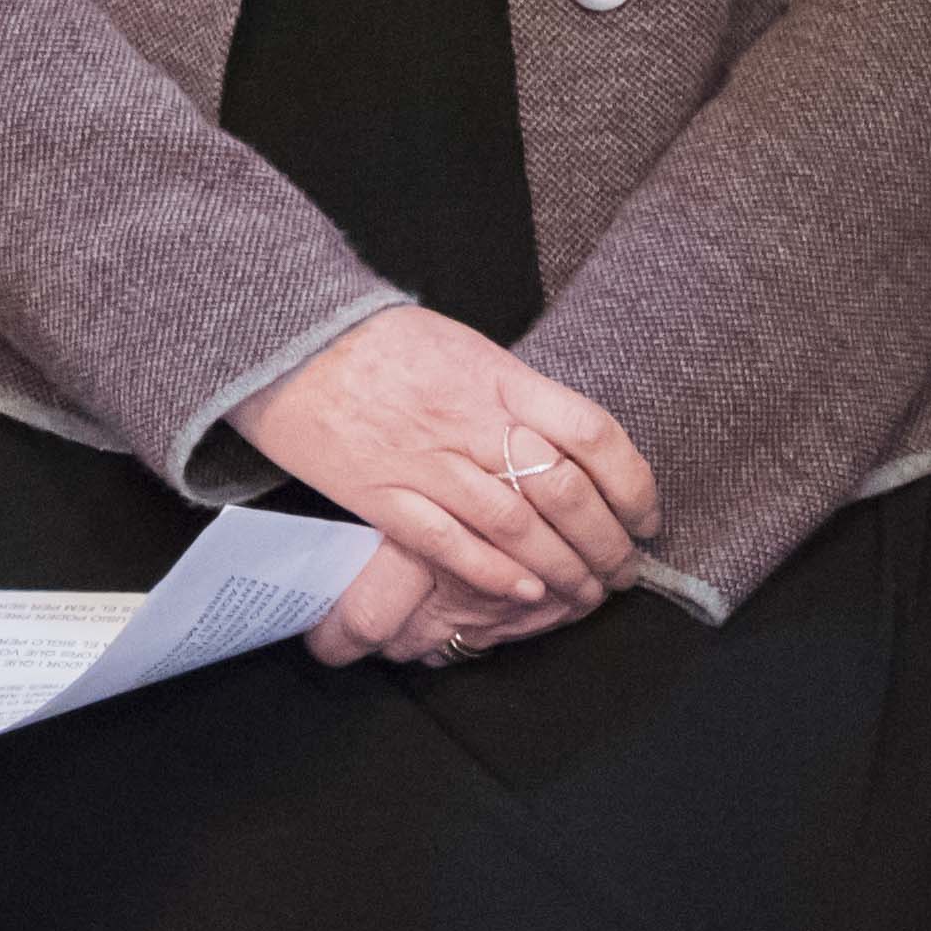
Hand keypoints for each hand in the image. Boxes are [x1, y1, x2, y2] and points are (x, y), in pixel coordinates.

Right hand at [231, 305, 663, 669]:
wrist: (285, 338)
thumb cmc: (377, 341)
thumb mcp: (464, 349)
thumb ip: (516, 394)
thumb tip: (570, 443)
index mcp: (500, 378)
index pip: (593, 433)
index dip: (633, 484)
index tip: (645, 518)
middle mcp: (472, 420)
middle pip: (564, 491)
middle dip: (605, 543)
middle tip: (621, 572)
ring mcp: (426, 460)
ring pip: (516, 526)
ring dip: (559, 569)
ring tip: (581, 592)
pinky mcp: (382, 493)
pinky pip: (449, 542)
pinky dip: (493, 572)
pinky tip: (522, 591)